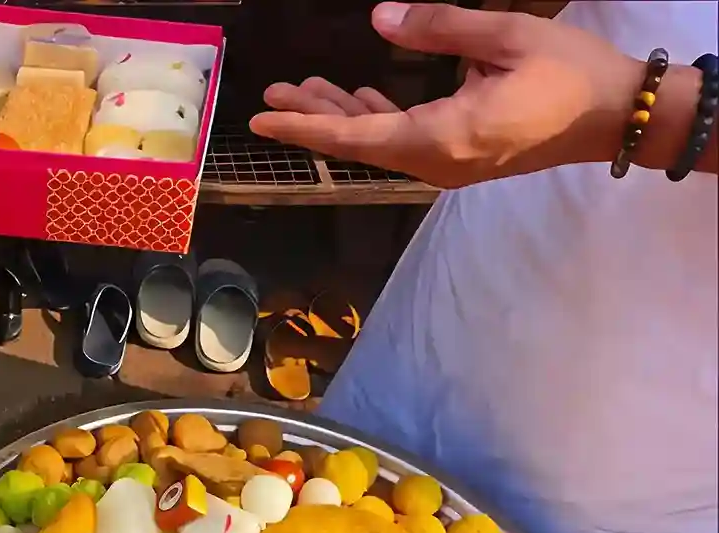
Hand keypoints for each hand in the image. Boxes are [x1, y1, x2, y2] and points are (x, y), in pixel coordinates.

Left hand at [248, 2, 643, 187]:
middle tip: (273, 94)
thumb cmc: (570, 73)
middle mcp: (437, 161)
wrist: (618, 116)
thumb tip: (380, 17)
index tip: (264, 118)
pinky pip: (403, 141)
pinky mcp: (459, 157)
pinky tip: (356, 97)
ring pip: (379, 141)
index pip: (356, 136)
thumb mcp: (506, 36)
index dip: (305, 126)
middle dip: (313, 116)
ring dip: (342, 115)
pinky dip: (375, 119)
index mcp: (444, 136)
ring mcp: (447, 164)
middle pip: (358, 142)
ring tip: (304, 89)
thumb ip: (438, 27)